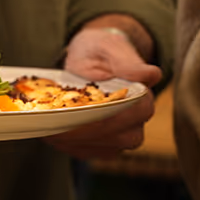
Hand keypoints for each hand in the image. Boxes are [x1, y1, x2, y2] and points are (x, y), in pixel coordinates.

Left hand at [45, 23, 162, 159]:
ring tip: (48, 126)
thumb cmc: (101, 50)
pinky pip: (85, 151)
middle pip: (114, 138)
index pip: (129, 115)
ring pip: (97, 148)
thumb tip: (151, 75)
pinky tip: (50, 131)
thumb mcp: (110, 47)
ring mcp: (119, 138)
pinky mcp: (101, 146)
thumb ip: (128, 63)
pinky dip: (66, 143)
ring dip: (72, 139)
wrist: (91, 59)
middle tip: (55, 123)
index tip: (77, 114)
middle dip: (84, 132)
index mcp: (143, 99)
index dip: (103, 117)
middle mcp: (136, 123)